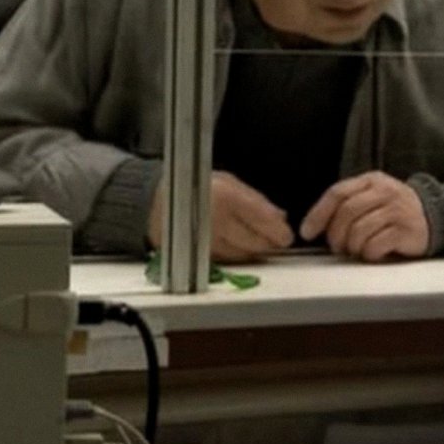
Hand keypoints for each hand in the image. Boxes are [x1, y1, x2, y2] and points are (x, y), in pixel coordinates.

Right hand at [149, 170, 293, 262]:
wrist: (156, 205)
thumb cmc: (196, 187)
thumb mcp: (228, 182)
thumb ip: (256, 199)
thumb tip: (280, 217)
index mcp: (226, 197)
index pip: (262, 220)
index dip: (278, 231)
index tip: (287, 235)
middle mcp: (216, 222)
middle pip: (255, 242)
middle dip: (269, 242)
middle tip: (277, 239)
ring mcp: (207, 242)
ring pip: (243, 255)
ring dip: (255, 250)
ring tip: (258, 240)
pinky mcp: (200, 256)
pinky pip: (228, 261)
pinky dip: (238, 255)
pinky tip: (240, 246)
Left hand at [300, 171, 428, 261]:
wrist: (436, 217)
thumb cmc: (396, 210)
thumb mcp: (374, 197)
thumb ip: (349, 203)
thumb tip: (316, 225)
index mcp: (372, 181)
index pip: (337, 193)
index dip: (318, 214)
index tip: (307, 232)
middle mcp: (385, 192)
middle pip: (346, 213)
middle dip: (335, 235)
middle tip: (337, 247)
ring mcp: (397, 210)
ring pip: (358, 231)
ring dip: (353, 247)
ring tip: (358, 250)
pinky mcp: (406, 231)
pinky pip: (375, 245)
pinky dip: (370, 254)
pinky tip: (375, 253)